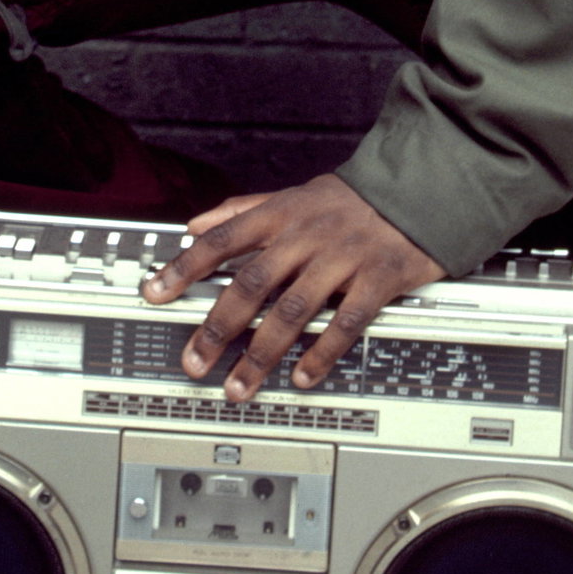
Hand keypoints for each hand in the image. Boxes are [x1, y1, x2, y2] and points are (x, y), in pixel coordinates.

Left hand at [141, 174, 442, 400]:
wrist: (419, 187)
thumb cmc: (350, 200)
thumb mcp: (292, 195)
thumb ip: (241, 210)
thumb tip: (193, 223)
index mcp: (282, 214)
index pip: (222, 239)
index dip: (185, 265)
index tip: (154, 292)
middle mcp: (306, 235)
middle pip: (252, 283)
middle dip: (218, 326)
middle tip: (194, 361)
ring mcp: (342, 258)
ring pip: (293, 310)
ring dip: (261, 353)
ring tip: (239, 386)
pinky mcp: (378, 279)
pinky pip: (346, 323)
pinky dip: (321, 353)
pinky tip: (302, 378)